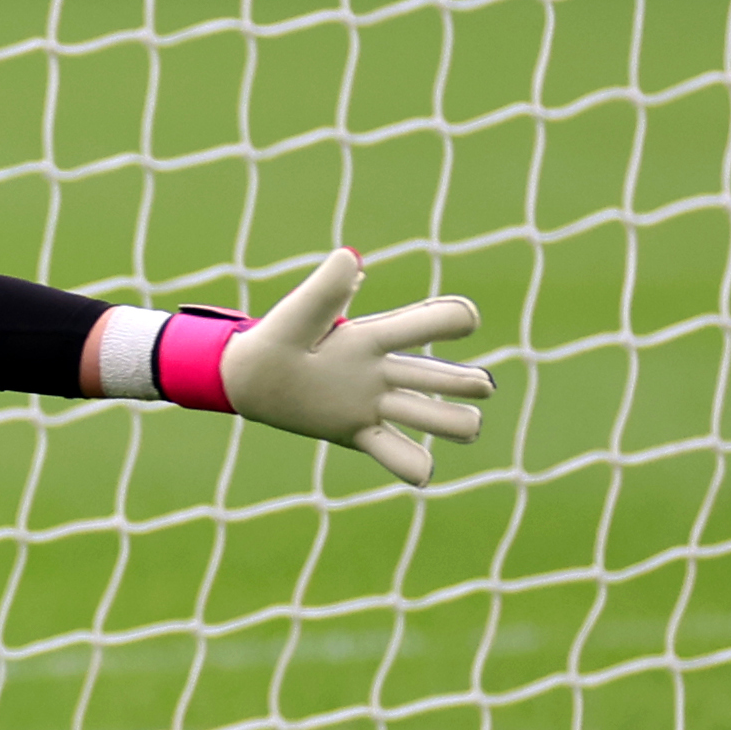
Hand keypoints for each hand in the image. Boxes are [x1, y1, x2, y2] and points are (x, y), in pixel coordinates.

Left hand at [218, 249, 495, 485]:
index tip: (465, 320)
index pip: (425, 324)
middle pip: (442, 377)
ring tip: (467, 426)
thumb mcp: (296, 315)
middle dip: (466, 381)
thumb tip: (350, 257)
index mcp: (372, 339)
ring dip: (452, 422)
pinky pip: (395, 454)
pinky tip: (420, 472)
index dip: (452, 318)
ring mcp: (375, 405)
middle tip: (480, 387)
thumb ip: (324, 290)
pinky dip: (412, 465)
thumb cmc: (276, 340)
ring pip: (433, 416)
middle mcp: (384, 372)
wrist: (250, 379)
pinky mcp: (359, 434)